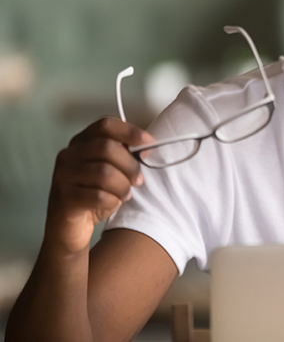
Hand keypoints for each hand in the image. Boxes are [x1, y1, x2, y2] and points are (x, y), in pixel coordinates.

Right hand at [45, 117, 153, 254]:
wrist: (68, 228)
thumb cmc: (93, 196)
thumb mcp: (110, 170)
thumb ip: (124, 156)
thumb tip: (147, 148)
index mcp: (81, 142)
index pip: (105, 125)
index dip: (130, 131)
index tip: (149, 142)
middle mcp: (68, 155)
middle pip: (108, 148)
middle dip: (130, 166)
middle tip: (138, 180)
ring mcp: (63, 175)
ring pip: (104, 173)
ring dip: (122, 186)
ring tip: (124, 194)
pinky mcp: (64, 196)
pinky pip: (98, 195)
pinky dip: (112, 201)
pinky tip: (112, 204)